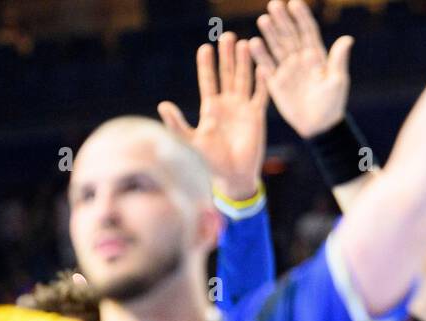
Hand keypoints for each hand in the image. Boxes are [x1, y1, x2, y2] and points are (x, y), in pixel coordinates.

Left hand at [158, 32, 268, 202]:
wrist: (233, 177)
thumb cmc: (210, 162)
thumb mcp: (190, 141)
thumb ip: (177, 124)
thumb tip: (163, 104)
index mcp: (210, 109)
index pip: (208, 81)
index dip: (206, 65)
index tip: (205, 48)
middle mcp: (227, 105)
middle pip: (227, 74)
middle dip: (227, 56)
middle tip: (227, 37)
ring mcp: (243, 109)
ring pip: (244, 80)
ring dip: (244, 63)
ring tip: (245, 43)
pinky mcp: (256, 116)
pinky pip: (260, 95)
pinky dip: (262, 82)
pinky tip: (262, 67)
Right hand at [249, 0, 352, 138]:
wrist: (319, 127)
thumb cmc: (332, 104)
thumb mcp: (338, 81)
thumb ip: (338, 59)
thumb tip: (347, 39)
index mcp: (315, 56)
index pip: (307, 31)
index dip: (301, 17)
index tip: (294, 3)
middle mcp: (299, 59)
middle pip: (289, 35)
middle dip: (282, 20)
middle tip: (274, 5)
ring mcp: (287, 70)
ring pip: (276, 47)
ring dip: (269, 34)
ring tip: (264, 20)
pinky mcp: (276, 83)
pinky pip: (266, 67)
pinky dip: (260, 56)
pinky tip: (252, 44)